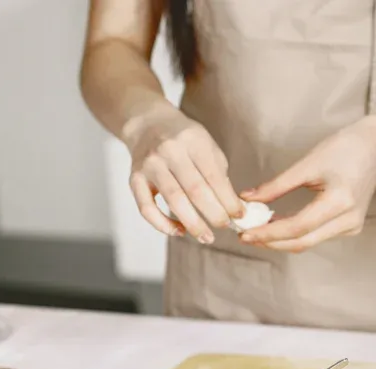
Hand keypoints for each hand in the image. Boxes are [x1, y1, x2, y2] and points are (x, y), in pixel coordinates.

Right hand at [124, 108, 242, 242]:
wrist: (148, 124)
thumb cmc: (184, 139)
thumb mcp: (207, 146)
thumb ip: (219, 174)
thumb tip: (233, 208)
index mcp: (193, 141)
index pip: (214, 177)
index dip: (229, 200)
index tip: (240, 216)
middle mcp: (169, 151)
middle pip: (195, 190)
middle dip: (214, 214)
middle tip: (225, 228)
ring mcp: (150, 165)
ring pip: (173, 200)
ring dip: (192, 223)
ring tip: (207, 237)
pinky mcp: (134, 178)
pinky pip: (146, 207)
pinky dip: (162, 224)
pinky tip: (179, 231)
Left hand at [238, 117, 375, 252]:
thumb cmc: (344, 149)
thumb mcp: (308, 164)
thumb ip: (277, 185)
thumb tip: (247, 199)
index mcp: (340, 201)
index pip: (298, 226)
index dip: (269, 232)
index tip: (245, 232)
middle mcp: (349, 220)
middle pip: (303, 241)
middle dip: (271, 241)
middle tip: (244, 235)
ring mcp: (352, 226)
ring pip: (309, 242)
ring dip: (281, 239)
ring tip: (255, 230)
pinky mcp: (350, 227)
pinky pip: (317, 236)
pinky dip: (295, 234)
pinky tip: (277, 226)